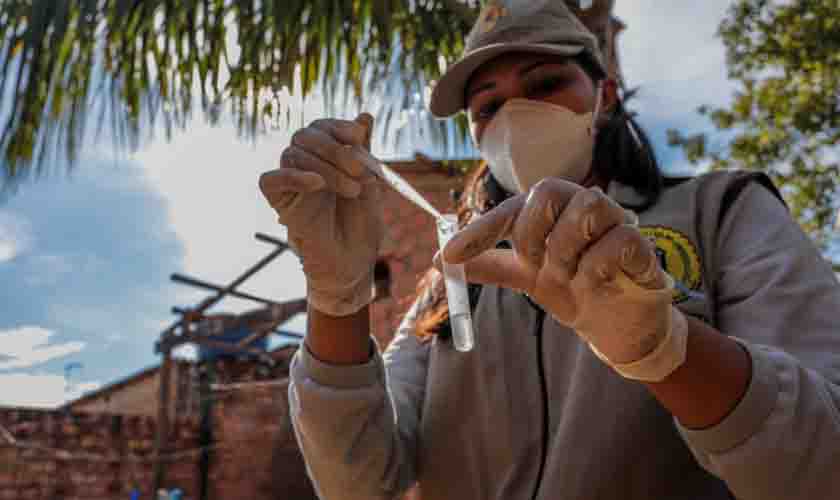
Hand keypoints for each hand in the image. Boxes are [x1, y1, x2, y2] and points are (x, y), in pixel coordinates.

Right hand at [259, 114, 382, 316]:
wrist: (354, 264)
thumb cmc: (362, 226)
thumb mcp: (370, 183)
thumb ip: (364, 151)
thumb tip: (365, 115)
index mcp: (325, 158)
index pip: (321, 126)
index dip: (337, 125)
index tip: (359, 136)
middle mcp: (305, 166)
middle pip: (305, 136)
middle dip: (335, 148)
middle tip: (360, 171)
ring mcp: (291, 184)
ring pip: (292, 154)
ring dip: (326, 167)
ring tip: (352, 189)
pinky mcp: (280, 203)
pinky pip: (270, 180)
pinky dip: (293, 177)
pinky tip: (317, 184)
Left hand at [442, 178, 678, 365]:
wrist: (614, 326)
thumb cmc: (573, 290)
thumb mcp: (525, 279)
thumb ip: (488, 266)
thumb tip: (439, 261)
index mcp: (553, 212)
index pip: (512, 207)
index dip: (479, 230)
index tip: (449, 256)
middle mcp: (582, 207)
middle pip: (550, 190)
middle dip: (532, 233)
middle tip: (534, 266)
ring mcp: (615, 223)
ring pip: (588, 206)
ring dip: (566, 249)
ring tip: (568, 277)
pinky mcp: (641, 246)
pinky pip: (619, 240)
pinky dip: (597, 266)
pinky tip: (595, 284)